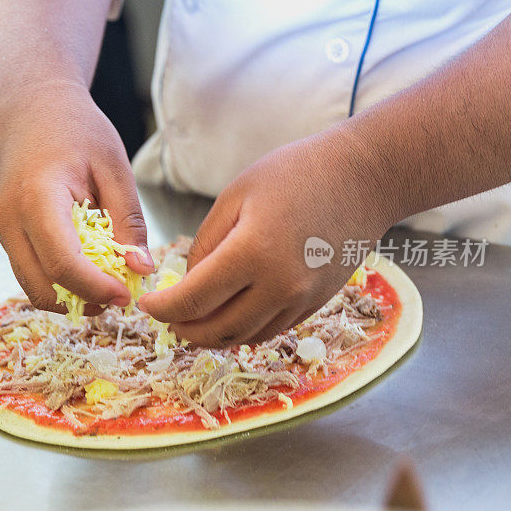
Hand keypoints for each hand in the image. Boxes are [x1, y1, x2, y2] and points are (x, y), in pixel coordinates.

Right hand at [0, 81, 153, 314]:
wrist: (32, 107)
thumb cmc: (76, 129)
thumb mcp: (115, 168)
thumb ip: (128, 221)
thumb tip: (141, 269)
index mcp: (38, 198)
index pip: (63, 264)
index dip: (97, 289)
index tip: (128, 295)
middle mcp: (10, 220)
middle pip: (42, 288)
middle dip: (83, 301)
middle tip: (119, 293)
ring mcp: (3, 229)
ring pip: (32, 287)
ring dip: (69, 296)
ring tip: (105, 281)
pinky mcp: (5, 233)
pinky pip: (29, 272)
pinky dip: (57, 281)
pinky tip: (87, 267)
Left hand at [139, 130, 392, 347]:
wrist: (364, 178)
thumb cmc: (295, 174)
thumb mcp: (235, 197)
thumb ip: (205, 244)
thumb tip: (188, 283)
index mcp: (253, 253)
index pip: (193, 300)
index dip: (163, 308)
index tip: (147, 305)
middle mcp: (280, 286)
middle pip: (218, 330)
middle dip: (184, 329)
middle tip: (167, 319)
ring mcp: (302, 300)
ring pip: (245, 337)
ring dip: (213, 336)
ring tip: (192, 322)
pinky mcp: (317, 304)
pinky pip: (271, 329)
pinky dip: (243, 329)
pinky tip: (228, 315)